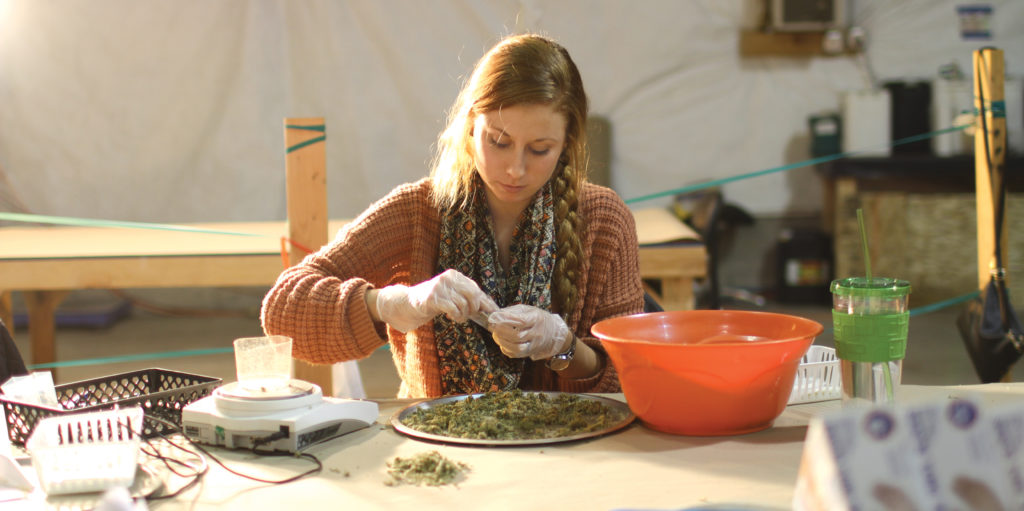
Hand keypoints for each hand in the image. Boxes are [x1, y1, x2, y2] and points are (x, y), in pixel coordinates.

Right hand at [375, 269, 496, 332]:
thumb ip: (469, 298)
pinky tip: (452, 317)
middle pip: (473, 295)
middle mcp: (448, 278)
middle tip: (469, 315)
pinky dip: (456, 315)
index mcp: (455, 275)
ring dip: (463, 315)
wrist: (410, 303)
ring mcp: (439, 287)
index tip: (493, 312)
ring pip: (463, 304)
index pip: (476, 289)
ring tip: (458, 317)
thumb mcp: (453, 296)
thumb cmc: (436, 300)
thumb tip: (492, 308)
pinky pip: (453, 308)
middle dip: (474, 308)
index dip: (486, 302)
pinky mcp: (432, 298)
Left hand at [488, 304, 570, 359]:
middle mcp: (537, 334)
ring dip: (502, 342)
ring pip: (517, 348)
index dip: (506, 320)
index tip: (494, 317)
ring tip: (496, 335)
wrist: (553, 332)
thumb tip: (496, 315)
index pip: (521, 321)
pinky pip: (515, 354)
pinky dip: (505, 349)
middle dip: (501, 331)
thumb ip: (512, 311)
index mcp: (537, 319)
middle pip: (517, 336)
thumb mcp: (528, 309)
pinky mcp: (530, 353)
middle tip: (493, 326)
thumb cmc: (537, 318)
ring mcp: (534, 345)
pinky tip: (502, 342)